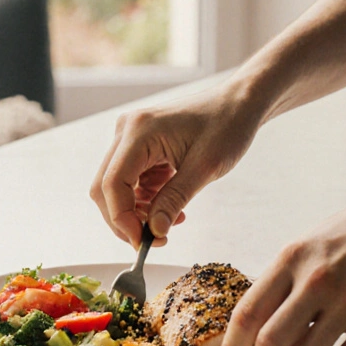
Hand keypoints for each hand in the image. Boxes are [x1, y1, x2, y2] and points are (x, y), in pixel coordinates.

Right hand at [90, 88, 263, 246]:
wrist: (239, 103)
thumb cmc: (227, 125)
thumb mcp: (204, 168)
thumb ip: (174, 200)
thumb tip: (154, 232)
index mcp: (138, 132)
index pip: (112, 184)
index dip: (122, 219)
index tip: (143, 242)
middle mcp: (127, 131)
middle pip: (106, 187)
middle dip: (126, 219)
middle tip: (154, 239)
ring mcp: (131, 137)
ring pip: (117, 187)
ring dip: (138, 211)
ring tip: (172, 220)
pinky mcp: (140, 145)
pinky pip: (132, 181)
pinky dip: (146, 200)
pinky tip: (170, 205)